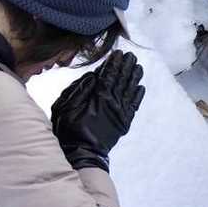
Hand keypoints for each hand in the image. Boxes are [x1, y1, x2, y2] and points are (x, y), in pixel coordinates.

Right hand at [50, 51, 145, 170]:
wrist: (82, 152)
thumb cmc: (69, 129)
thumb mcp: (66, 105)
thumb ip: (81, 88)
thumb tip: (95, 74)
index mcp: (99, 96)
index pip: (109, 75)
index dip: (115, 64)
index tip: (119, 54)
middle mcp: (113, 102)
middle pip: (122, 80)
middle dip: (127, 67)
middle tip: (132, 56)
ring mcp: (120, 112)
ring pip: (130, 91)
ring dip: (134, 78)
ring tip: (138, 67)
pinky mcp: (124, 122)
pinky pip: (134, 106)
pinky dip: (138, 96)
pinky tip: (141, 87)